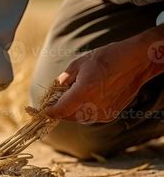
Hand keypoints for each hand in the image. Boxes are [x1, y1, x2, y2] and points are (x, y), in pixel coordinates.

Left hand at [45, 25, 163, 122]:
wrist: (135, 62)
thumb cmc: (106, 58)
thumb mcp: (79, 64)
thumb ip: (63, 79)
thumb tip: (54, 89)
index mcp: (84, 92)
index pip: (61, 110)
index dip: (49, 112)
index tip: (41, 111)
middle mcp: (94, 105)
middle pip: (68, 116)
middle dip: (59, 110)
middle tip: (54, 101)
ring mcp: (103, 112)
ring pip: (79, 118)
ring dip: (71, 111)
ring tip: (71, 96)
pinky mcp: (110, 115)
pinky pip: (90, 117)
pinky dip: (84, 111)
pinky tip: (87, 98)